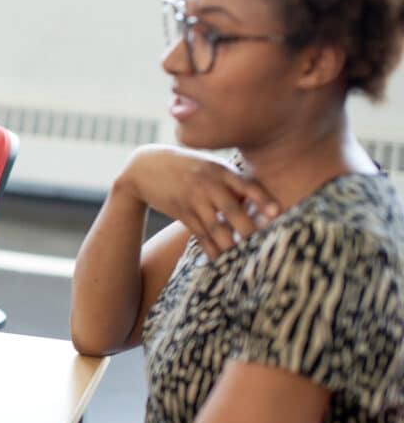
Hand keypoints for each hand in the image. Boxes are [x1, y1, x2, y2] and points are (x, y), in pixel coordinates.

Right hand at [118, 145, 280, 259]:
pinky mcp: (181, 212)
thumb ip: (231, 180)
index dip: (262, 198)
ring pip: (215, 226)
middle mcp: (207, 183)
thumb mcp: (208, 164)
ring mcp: (193, 198)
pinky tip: (220, 258)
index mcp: (219, 169)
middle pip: (232, 209)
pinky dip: (210, 248)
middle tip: (264, 245)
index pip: (246, 184)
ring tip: (244, 258)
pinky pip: (199, 233)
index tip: (277, 212)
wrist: (145, 167)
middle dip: (249, 228)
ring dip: (230, 244)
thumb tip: (260, 200)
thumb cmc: (186, 165)